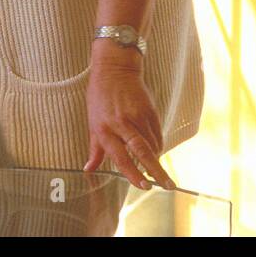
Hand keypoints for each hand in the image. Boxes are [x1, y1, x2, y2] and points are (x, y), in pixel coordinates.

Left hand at [83, 51, 173, 189]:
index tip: (143, 186)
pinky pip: (157, 134)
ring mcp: (137, 117)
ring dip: (156, 159)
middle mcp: (121, 124)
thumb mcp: (92, 122)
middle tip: (167, 186)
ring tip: (159, 172)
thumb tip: (88, 169)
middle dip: (156, 171)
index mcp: (104, 128)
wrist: (115, 70)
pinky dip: (158, 145)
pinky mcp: (150, 111)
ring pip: (152, 144)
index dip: (132, 173)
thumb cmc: (99, 98)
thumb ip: (94, 149)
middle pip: (142, 152)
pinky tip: (156, 151)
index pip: (119, 156)